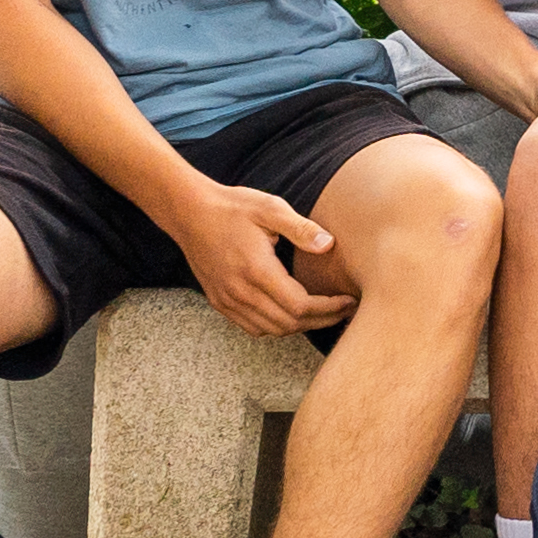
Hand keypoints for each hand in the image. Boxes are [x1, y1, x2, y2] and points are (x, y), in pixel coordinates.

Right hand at [152, 166, 339, 338]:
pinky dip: (275, 327)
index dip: (328, 308)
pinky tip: (291, 314)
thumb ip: (301, 228)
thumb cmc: (232, 207)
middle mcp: (240, 292)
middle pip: (288, 323)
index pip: (300, 306)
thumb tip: (329, 244)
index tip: (347, 300)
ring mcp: (227, 300)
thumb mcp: (270, 208)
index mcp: (257, 270)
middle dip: (320, 320)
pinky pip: (252, 327)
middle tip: (344, 310)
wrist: (189, 212)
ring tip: (323, 314)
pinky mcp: (219, 301)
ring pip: (270, 329)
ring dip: (300, 326)